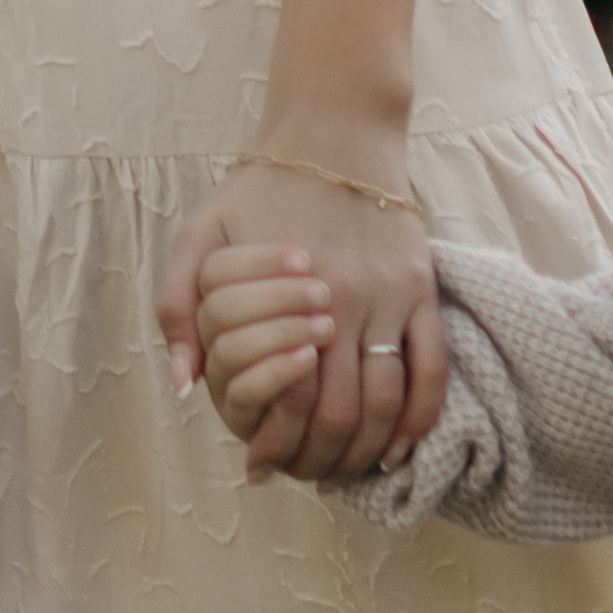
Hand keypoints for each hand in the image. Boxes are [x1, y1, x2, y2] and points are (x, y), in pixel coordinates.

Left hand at [157, 163, 437, 479]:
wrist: (337, 133)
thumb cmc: (261, 186)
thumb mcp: (201, 235)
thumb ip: (180, 307)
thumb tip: (185, 384)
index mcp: (288, 296)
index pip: (287, 400)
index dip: (276, 446)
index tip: (263, 470)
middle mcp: (346, 303)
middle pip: (341, 414)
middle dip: (322, 460)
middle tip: (306, 479)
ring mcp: (392, 299)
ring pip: (389, 402)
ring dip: (369, 450)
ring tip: (347, 471)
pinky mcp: (423, 291)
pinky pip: (433, 370)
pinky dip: (420, 419)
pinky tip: (400, 447)